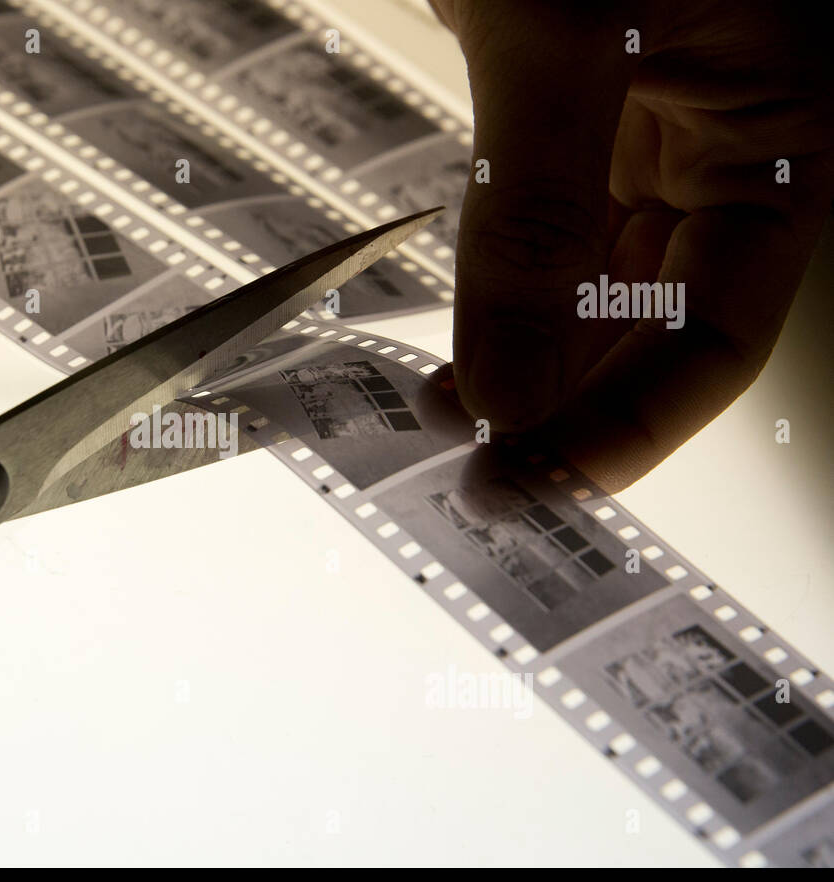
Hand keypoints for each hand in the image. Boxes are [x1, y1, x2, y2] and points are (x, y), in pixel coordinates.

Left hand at [430, 0, 833, 489]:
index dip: (632, 425)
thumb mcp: (559, 39)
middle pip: (654, 328)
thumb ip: (534, 209)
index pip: (718, 331)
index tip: (545, 482)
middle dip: (570, 411)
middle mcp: (718, 147)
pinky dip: (499, 304)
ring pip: (593, 295)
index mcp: (778, 131)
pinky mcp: (568, 121)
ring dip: (528, 370)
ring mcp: (643, 136)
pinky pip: (541, 240)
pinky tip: (460, 361)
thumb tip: (507, 384)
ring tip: (456, 427)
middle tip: (488, 483)